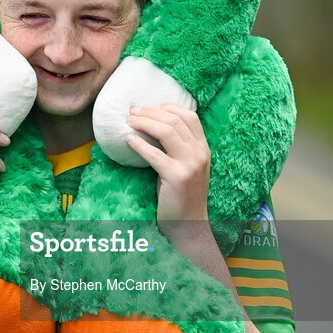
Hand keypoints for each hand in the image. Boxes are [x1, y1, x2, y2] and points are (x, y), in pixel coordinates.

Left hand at [125, 103, 210, 226]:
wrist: (188, 224)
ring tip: (129, 121)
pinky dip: (140, 144)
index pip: (190, 116)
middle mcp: (200, 153)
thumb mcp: (186, 166)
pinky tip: (129, 140)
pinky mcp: (177, 177)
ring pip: (166, 131)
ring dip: (144, 122)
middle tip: (132, 112)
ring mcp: (190, 165)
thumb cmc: (180, 194)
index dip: (168, 107)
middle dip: (150, 112)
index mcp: (203, 148)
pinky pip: (155, 154)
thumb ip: (179, 147)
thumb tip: (153, 124)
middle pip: (175, 120)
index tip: (150, 108)